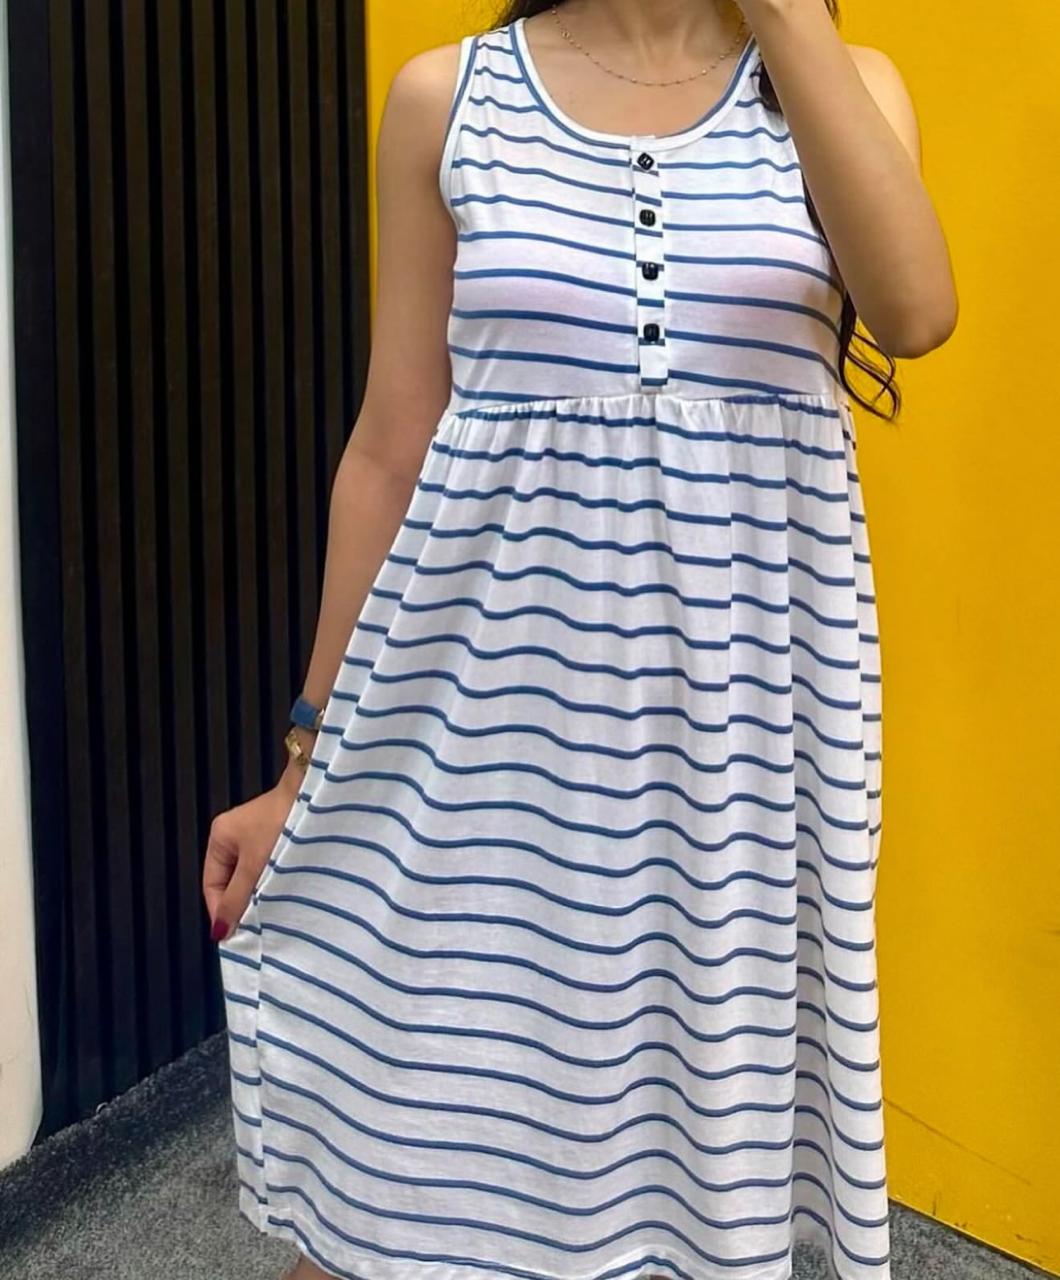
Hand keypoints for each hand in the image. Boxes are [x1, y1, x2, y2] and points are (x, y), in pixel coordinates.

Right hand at [201, 767, 302, 942]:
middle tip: (257, 928)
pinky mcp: (283, 834)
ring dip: (263, 893)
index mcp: (220, 836)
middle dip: (244, 904)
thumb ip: (237, 899)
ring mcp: (261, 833)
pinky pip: (272, 866)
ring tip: (274, 914)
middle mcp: (237, 834)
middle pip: (233, 880)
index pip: (212, 884)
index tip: (235, 935)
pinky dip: (277, 881)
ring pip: (255, 875)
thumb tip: (219, 932)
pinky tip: (288, 894)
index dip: (221, 910)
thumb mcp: (255, 866)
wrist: (318, 793)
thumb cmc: (280, 826)